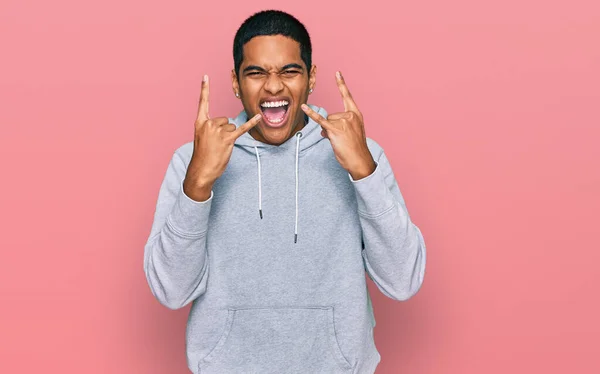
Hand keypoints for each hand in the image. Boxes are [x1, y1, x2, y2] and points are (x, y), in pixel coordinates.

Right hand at [183, 75, 261, 200]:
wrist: (201, 170)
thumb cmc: (203, 156)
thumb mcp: (202, 138)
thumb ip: (211, 128)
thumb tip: (228, 125)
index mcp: (200, 122)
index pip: (203, 102)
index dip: (204, 89)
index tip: (205, 76)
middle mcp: (208, 124)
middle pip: (225, 120)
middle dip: (224, 131)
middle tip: (216, 144)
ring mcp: (218, 131)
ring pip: (232, 127)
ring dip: (230, 137)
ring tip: (221, 147)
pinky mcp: (227, 139)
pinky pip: (242, 129)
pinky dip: (251, 124)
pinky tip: (259, 117)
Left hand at [301, 71, 375, 179]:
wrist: (360, 161)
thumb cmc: (356, 150)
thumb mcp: (350, 134)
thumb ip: (338, 126)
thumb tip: (322, 130)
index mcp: (356, 114)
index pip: (347, 97)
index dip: (341, 84)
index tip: (337, 73)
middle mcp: (350, 115)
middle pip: (331, 115)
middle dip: (332, 127)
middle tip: (342, 139)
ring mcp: (343, 122)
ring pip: (327, 122)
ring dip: (329, 132)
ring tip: (339, 142)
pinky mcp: (335, 130)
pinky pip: (320, 120)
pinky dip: (311, 114)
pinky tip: (303, 107)